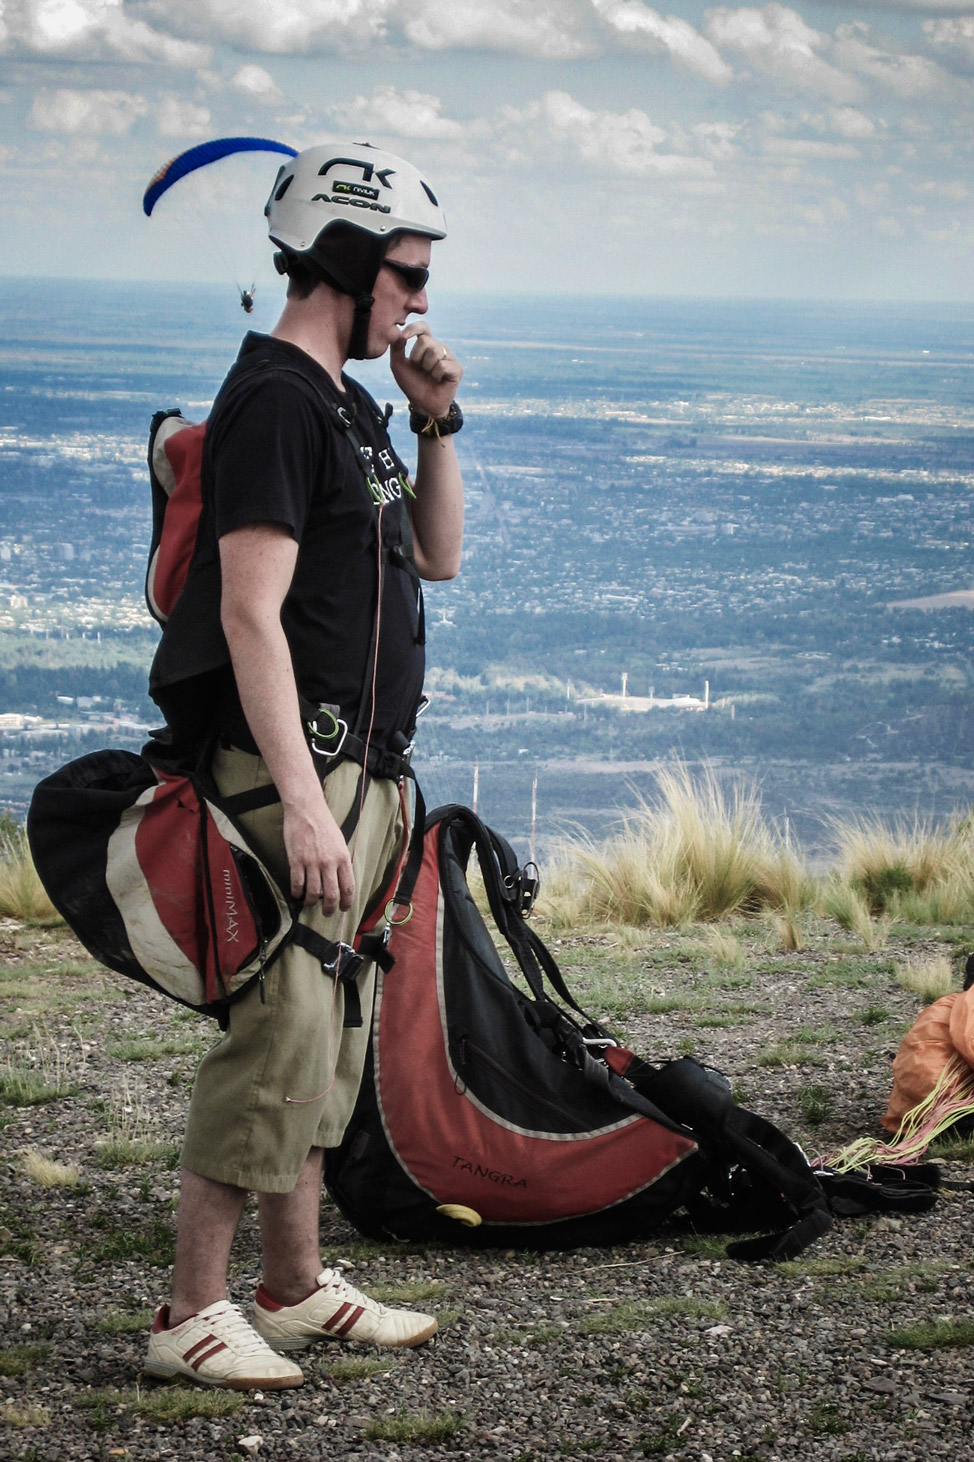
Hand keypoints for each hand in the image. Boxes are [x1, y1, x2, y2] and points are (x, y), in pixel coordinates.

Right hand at [281, 797, 354, 913]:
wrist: (307, 810)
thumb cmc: (324, 825)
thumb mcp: (340, 843)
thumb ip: (341, 862)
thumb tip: (341, 881)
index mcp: (343, 858)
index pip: (348, 888)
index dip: (347, 903)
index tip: (343, 909)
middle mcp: (329, 863)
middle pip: (331, 895)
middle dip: (329, 909)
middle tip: (326, 913)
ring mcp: (312, 862)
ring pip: (313, 893)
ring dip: (310, 902)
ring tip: (309, 903)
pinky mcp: (296, 861)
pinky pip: (297, 884)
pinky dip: (296, 893)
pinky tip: (297, 894)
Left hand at [390, 322, 461, 420]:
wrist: (423, 405)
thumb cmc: (412, 384)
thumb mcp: (398, 366)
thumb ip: (396, 349)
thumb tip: (399, 334)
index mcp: (427, 345)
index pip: (423, 328)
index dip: (414, 328)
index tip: (404, 336)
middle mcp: (439, 348)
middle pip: (426, 341)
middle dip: (417, 357)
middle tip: (420, 369)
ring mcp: (449, 358)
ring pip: (435, 352)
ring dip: (426, 367)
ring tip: (429, 375)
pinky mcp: (457, 369)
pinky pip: (443, 366)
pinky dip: (436, 375)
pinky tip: (438, 381)